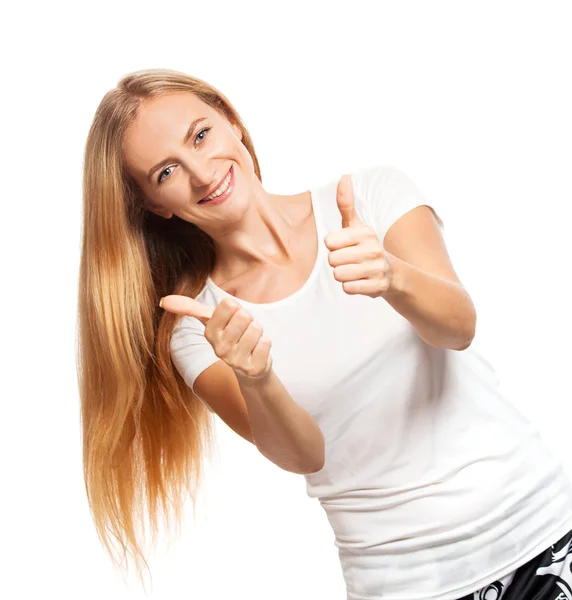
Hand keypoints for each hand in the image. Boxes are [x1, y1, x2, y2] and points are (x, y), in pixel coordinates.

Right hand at [159, 295, 272, 379]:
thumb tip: (162, 300)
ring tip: (251, 342)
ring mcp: (235, 361)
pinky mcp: (252, 368)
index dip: (236, 309)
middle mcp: (219, 349)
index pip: (229, 305)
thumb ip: (190, 308)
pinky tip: (257, 352)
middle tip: (244, 332)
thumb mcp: (212, 321)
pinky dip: (265, 344)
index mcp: (209, 334)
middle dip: (249, 320)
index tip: (232, 320)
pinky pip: (266, 342)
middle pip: (244, 315)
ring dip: (258, 332)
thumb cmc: (232, 337)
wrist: (249, 368)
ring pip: (256, 328)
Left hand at [324, 174, 393, 297]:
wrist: (393, 274)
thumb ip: (346, 203)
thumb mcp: (356, 225)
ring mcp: (376, 268)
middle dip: (337, 263)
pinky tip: (361, 282)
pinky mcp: (377, 286)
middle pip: (332, 260)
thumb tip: (344, 176)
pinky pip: (348, 288)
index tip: (346, 247)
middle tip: (351, 261)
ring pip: (338, 275)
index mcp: (365, 232)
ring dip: (343, 276)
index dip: (333, 247)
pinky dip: (351, 287)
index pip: (329, 242)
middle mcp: (373, 248)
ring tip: (356, 271)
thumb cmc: (366, 246)